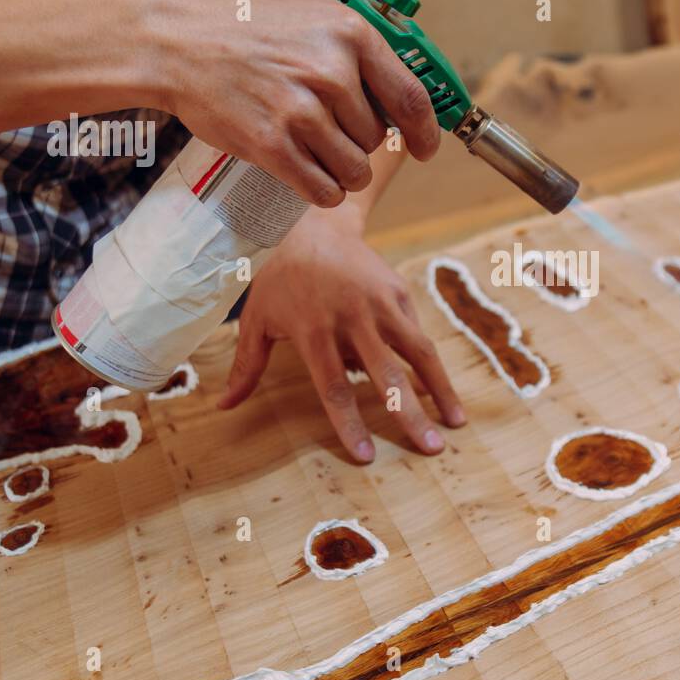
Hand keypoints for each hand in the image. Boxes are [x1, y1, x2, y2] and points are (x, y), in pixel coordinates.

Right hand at [156, 0, 440, 207]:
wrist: (174, 42)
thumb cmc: (243, 21)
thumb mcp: (311, 0)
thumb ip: (359, 25)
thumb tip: (405, 53)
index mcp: (351, 35)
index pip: (411, 98)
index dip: (425, 132)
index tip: (426, 149)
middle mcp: (331, 73)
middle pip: (377, 137)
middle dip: (361, 142)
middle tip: (330, 129)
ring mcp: (301, 111)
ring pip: (354, 168)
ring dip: (344, 171)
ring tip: (319, 154)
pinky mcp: (272, 145)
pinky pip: (323, 188)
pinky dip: (323, 190)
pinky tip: (311, 177)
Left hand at [216, 205, 465, 461]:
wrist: (312, 223)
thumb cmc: (279, 277)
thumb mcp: (257, 318)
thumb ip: (247, 365)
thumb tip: (224, 407)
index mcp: (314, 330)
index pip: (334, 387)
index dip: (350, 423)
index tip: (367, 455)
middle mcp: (353, 318)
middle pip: (387, 376)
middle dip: (411, 415)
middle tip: (432, 449)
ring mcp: (381, 304)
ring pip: (418, 352)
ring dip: (440, 389)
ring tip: (456, 422)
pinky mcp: (399, 292)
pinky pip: (416, 333)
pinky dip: (430, 364)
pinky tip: (443, 392)